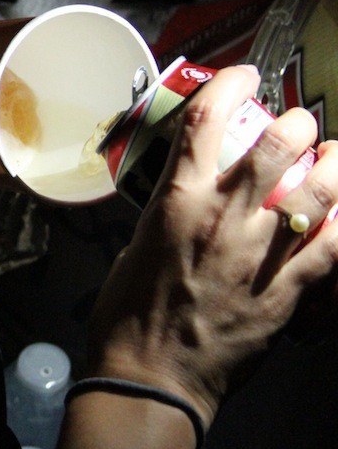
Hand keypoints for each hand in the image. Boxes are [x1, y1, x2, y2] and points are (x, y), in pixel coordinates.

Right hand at [85, 65, 337, 425]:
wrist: (152, 373)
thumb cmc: (130, 312)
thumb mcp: (137, 245)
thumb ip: (170, 214)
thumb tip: (189, 197)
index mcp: (176, 201)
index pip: (205, 120)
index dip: (230, 85)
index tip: (244, 74)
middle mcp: (222, 216)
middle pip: (276, 145)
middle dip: (297, 122)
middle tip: (299, 123)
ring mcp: (260, 252)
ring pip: (318, 188)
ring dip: (335, 162)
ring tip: (337, 154)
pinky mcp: (288, 289)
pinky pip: (335, 245)